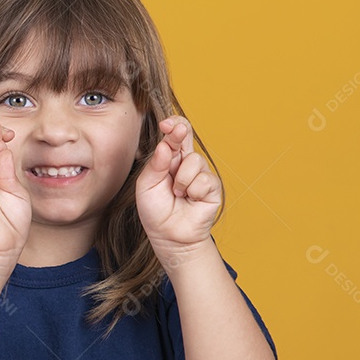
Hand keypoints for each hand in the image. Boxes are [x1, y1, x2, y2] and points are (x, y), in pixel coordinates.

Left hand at [135, 116, 221, 264]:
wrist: (168, 235)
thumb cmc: (155, 210)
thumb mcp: (147, 185)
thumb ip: (155, 164)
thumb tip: (166, 145)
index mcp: (169, 158)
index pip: (174, 134)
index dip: (172, 125)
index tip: (165, 124)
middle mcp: (185, 162)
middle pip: (187, 136)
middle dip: (180, 133)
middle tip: (175, 133)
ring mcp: (200, 173)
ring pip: (194, 161)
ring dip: (181, 179)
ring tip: (177, 194)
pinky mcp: (212, 187)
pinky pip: (203, 180)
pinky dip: (192, 191)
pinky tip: (189, 199)